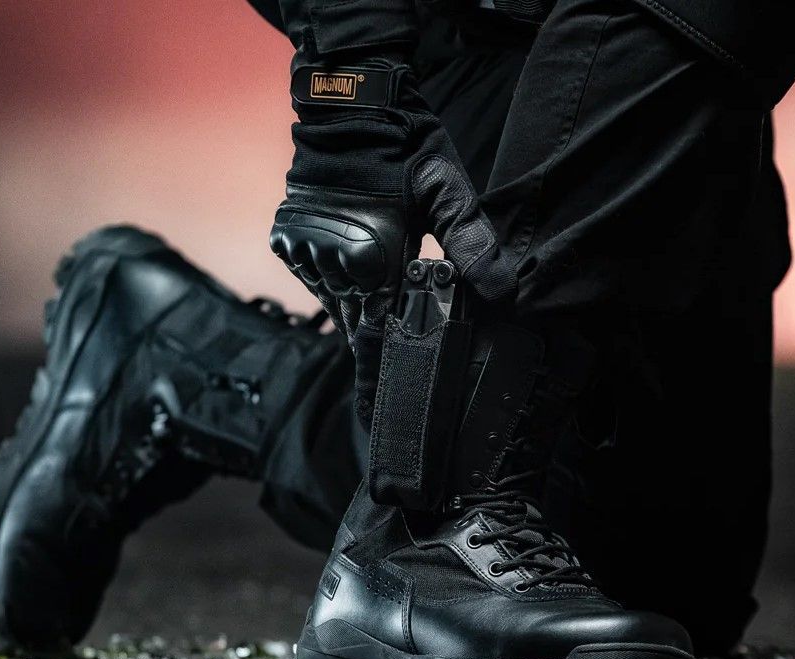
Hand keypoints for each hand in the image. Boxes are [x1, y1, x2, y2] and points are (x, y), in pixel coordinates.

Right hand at [269, 45, 509, 422]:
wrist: (346, 100)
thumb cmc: (402, 143)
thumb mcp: (447, 188)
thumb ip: (471, 241)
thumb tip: (504, 289)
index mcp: (371, 258)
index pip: (375, 336)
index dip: (378, 382)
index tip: (375, 422)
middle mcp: (332, 261)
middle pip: (355, 324)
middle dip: (373, 354)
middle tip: (385, 399)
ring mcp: (305, 250)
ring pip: (336, 301)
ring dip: (357, 313)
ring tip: (378, 339)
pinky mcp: (290, 236)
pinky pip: (317, 276)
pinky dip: (339, 284)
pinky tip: (359, 279)